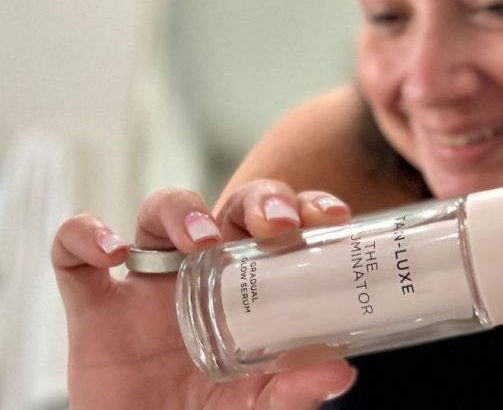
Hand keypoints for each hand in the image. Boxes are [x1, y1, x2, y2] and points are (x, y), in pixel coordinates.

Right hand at [53, 181, 356, 408]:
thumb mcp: (259, 404)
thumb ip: (295, 389)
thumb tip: (340, 373)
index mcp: (248, 287)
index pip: (279, 228)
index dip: (305, 208)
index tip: (333, 216)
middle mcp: (201, 273)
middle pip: (229, 207)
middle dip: (257, 200)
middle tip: (277, 225)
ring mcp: (146, 284)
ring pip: (159, 211)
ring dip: (181, 210)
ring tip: (199, 241)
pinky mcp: (94, 306)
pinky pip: (73, 252)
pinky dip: (83, 236)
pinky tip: (110, 252)